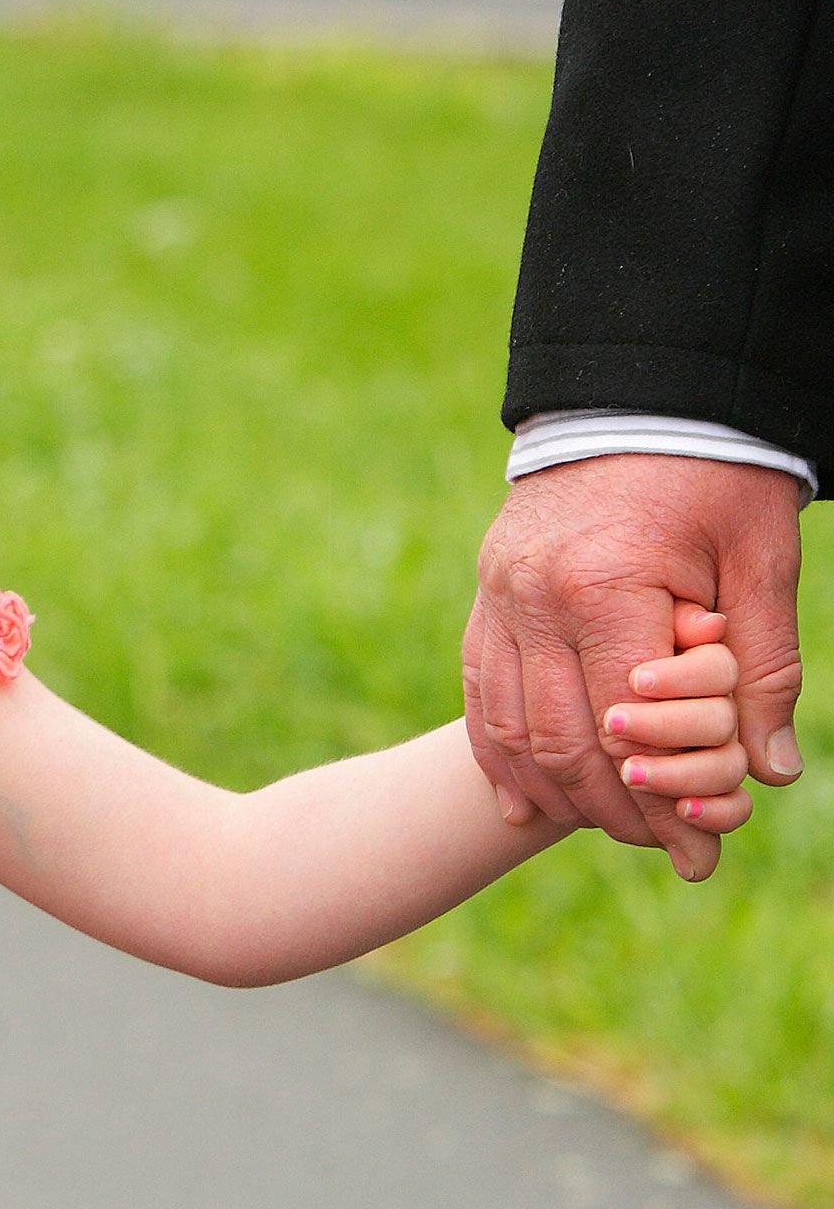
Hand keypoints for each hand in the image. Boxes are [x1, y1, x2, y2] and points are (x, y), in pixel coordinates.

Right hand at [464, 455, 803, 880]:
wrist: (636, 396)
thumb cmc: (714, 473)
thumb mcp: (762, 559)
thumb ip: (764, 664)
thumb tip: (767, 771)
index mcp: (603, 586)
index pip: (626, 728)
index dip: (665, 799)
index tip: (702, 846)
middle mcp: (532, 597)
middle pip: (561, 741)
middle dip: (616, 810)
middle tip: (666, 850)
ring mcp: (497, 595)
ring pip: (509, 725)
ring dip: (557, 791)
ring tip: (606, 830)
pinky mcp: (485, 593)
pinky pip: (479, 691)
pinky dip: (498, 753)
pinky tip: (522, 798)